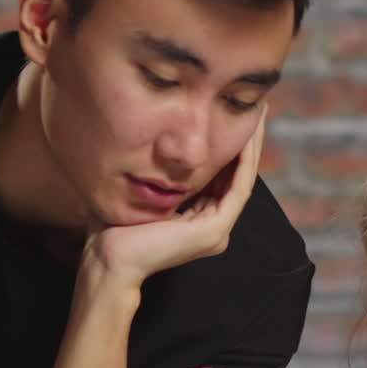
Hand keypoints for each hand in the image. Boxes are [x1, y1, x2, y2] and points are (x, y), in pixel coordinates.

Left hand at [85, 111, 265, 289]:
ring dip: (251, 148)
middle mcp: (214, 228)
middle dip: (247, 143)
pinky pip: (237, 189)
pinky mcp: (214, 230)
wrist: (109, 258)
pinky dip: (243, 162)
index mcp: (199, 223)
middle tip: (257, 109)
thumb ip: (161, 178)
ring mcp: (217, 231)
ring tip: (257, 117)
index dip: (231, 149)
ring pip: (242, 181)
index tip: (235, 118)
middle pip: (237, 178)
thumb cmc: (115, 229)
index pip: (223, 180)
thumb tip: (161, 147)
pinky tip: (247, 138)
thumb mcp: (145, 195)